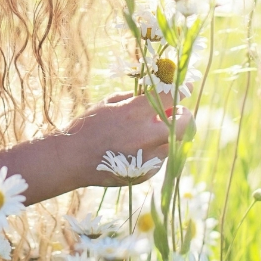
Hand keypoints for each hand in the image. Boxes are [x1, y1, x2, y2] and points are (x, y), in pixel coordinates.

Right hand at [66, 91, 193, 186]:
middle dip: (184, 115)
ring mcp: (147, 158)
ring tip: (150, 131)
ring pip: (174, 143)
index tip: (187, 86)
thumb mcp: (108, 103)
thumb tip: (155, 93)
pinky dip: (155, 150)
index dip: (181, 89)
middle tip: (177, 112)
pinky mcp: (146, 173)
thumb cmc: (88, 126)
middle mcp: (145, 136)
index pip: (168, 97)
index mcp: (134, 113)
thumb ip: (134, 98)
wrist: (72, 159)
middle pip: (184, 124)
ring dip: (169, 134)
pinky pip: (161, 159)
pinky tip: (137, 148)